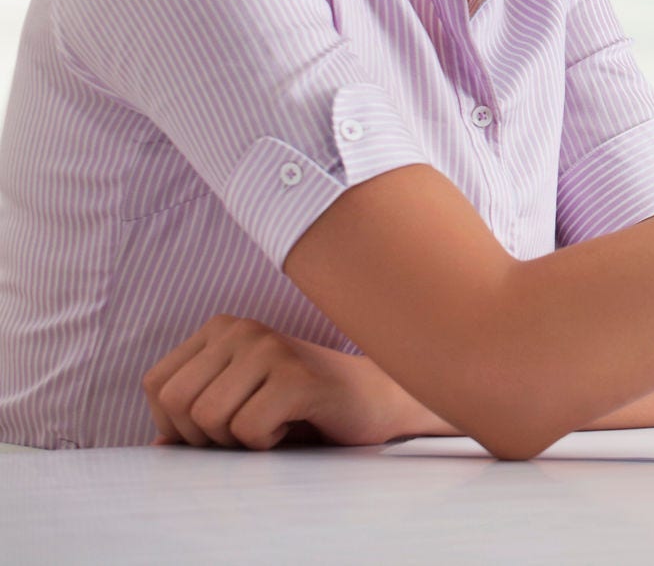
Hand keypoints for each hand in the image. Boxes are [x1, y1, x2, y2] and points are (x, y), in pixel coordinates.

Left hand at [142, 314, 440, 449]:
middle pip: (177, 403)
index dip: (177, 424)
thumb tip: (157, 447)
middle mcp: (242, 329)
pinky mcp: (297, 377)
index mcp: (221, 328)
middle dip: (205, 436)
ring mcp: (271, 348)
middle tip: (248, 430)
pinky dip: (267, 443)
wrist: (375, 401)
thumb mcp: (239, 403)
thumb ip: (196, 418)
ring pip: (208, 418)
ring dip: (237, 441)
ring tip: (273, 424)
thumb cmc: (301, 407)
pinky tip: (294, 425)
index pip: (157, 385)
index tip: (221, 427)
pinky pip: (248, 429)